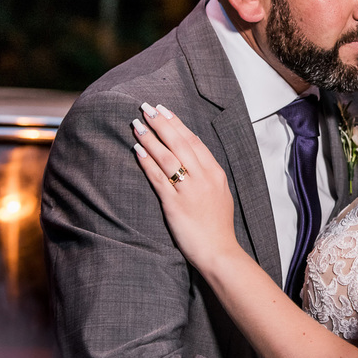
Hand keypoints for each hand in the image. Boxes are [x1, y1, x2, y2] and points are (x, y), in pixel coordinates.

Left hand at [131, 103, 238, 271]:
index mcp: (215, 173)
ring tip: (137, 124)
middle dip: (161, 123)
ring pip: (167, 156)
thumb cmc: (217, 225)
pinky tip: (136, 150)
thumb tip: (194, 158)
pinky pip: (158, 178)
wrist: (219, 250)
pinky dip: (147, 162)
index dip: (178, 124)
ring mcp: (189, 190)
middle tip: (146, 107)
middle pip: (179, 143)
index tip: (165, 110)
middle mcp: (203, 177)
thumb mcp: (220, 193)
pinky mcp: (175, 204)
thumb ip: (208, 175)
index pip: (194, 141)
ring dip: (150, 138)